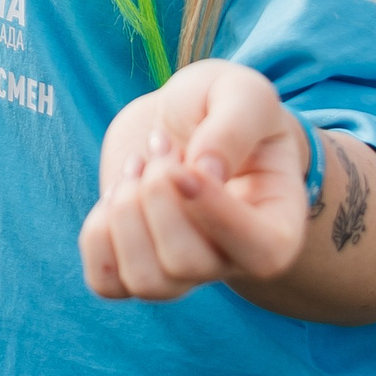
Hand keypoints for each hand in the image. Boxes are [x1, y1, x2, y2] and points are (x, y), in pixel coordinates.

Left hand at [79, 60, 310, 303]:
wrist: (181, 114)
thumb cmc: (224, 105)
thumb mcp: (242, 93)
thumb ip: (233, 126)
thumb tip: (205, 172)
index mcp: (277, 226)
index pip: (262, 253)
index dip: (215, 214)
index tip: (183, 165)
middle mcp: (231, 260)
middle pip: (187, 264)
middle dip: (158, 195)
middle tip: (163, 146)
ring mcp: (181, 271)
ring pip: (147, 282)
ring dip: (126, 213)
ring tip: (139, 166)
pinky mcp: (134, 265)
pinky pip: (106, 283)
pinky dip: (97, 235)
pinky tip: (117, 193)